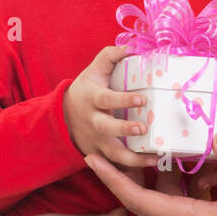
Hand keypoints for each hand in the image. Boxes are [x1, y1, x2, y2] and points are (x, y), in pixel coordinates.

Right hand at [63, 45, 160, 169]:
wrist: (63, 117)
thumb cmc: (86, 90)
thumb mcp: (94, 70)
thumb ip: (111, 56)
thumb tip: (131, 46)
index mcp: (92, 98)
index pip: (107, 99)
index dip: (123, 99)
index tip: (142, 99)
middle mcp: (93, 121)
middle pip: (107, 128)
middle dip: (124, 129)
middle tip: (144, 128)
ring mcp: (95, 141)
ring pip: (112, 153)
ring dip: (132, 158)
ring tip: (153, 159)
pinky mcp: (99, 155)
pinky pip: (115, 166)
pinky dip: (131, 169)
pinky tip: (151, 166)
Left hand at [85, 130, 216, 215]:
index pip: (135, 198)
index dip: (111, 177)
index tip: (91, 158)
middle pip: (140, 195)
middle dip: (125, 169)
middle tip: (116, 141)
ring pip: (161, 195)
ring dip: (156, 171)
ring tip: (152, 141)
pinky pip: (179, 198)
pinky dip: (178, 178)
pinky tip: (191, 159)